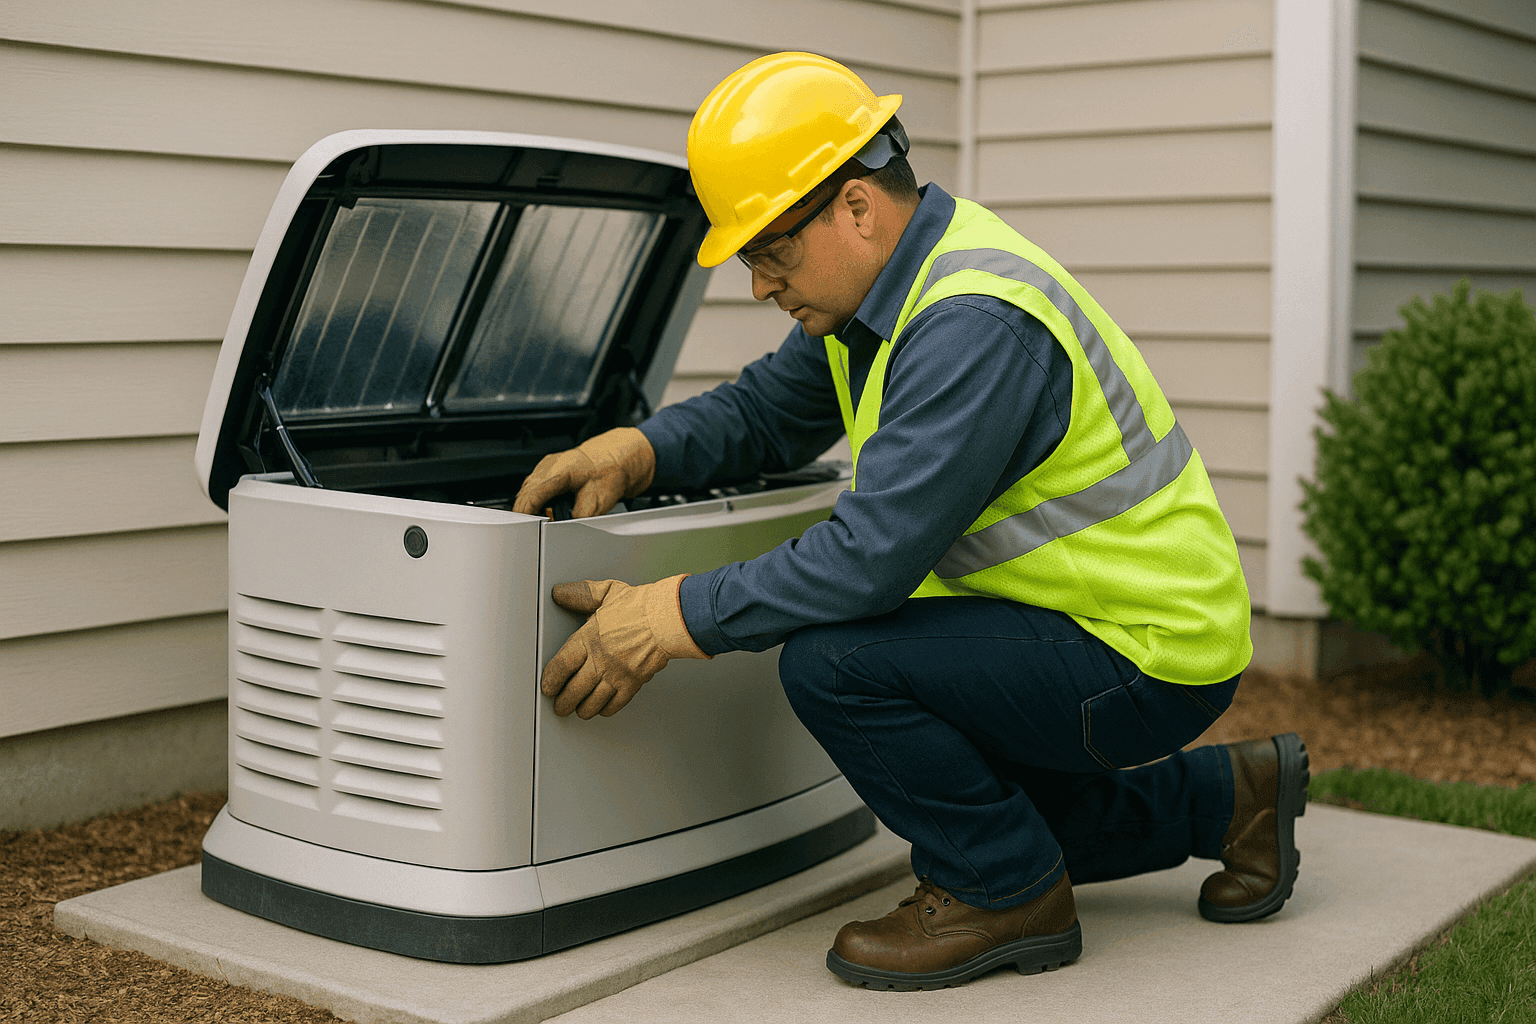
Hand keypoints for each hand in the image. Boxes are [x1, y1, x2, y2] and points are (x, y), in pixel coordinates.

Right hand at [513, 427, 655, 518]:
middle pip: (526, 491)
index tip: (524, 527)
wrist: (618, 458)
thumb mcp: (597, 502)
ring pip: (528, 488)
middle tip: (530, 529)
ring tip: (537, 520)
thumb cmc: (610, 473)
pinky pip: (535, 485)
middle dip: (526, 511)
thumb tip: (564, 528)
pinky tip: (544, 508)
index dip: (525, 513)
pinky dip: (536, 498)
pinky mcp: (549, 468)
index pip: (533, 494)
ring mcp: (548, 465)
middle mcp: (550, 465)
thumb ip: (577, 517)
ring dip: (530, 505)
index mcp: (560, 470)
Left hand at [542, 575, 710, 718]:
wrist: (668, 619)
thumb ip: (581, 595)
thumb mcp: (606, 592)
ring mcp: (617, 674)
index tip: (547, 686)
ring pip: (593, 701)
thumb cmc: (641, 606)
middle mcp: (600, 660)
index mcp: (589, 637)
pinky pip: (616, 703)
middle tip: (560, 706)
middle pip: (574, 689)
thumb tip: (560, 593)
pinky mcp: (634, 683)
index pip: (561, 665)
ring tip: (578, 710)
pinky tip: (602, 709)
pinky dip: (606, 709)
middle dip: (564, 701)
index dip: (551, 679)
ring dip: (583, 709)